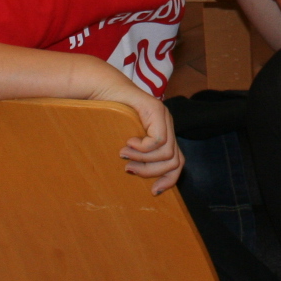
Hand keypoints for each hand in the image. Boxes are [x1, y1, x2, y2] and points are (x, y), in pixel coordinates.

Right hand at [75, 59, 184, 193]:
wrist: (102, 89)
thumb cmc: (108, 117)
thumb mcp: (126, 144)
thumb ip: (137, 157)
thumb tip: (141, 182)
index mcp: (163, 134)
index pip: (178, 163)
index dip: (169, 180)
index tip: (153, 191)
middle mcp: (167, 125)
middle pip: (175, 162)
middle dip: (151, 172)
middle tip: (129, 170)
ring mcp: (164, 116)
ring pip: (167, 153)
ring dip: (143, 160)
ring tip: (124, 153)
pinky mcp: (156, 109)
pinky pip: (158, 140)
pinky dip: (142, 148)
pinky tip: (128, 142)